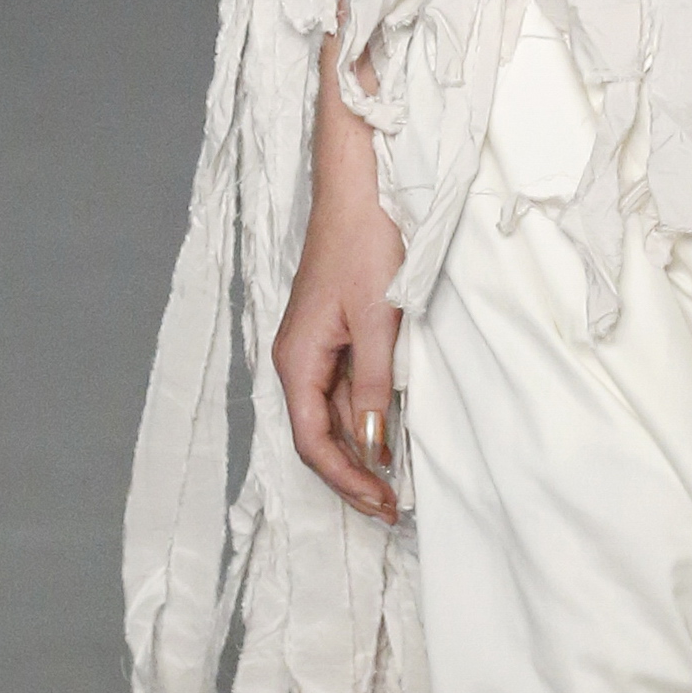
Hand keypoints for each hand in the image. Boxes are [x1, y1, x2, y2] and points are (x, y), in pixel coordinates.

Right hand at [270, 36, 404, 524]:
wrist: (361, 185)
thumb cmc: (366, 243)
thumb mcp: (378, 321)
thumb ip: (373, 386)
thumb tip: (371, 445)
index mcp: (297, 358)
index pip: (311, 440)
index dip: (345, 478)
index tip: (382, 502)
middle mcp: (298, 357)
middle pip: (318, 433)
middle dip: (353, 474)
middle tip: (394, 507)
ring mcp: (316, 344)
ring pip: (332, 413)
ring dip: (360, 450)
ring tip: (395, 481)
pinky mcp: (335, 331)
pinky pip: (344, 387)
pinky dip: (365, 416)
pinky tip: (390, 432)